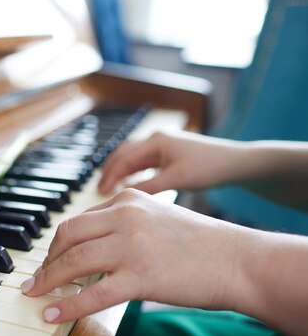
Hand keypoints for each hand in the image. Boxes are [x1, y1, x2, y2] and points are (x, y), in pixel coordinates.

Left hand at [21, 189, 253, 322]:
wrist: (237, 260)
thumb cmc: (199, 244)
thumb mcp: (156, 219)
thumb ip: (124, 226)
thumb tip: (92, 250)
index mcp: (127, 200)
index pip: (78, 221)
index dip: (58, 244)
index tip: (50, 260)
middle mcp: (125, 216)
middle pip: (67, 236)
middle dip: (46, 259)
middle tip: (36, 279)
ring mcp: (131, 246)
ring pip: (74, 262)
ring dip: (48, 280)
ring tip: (35, 294)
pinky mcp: (140, 276)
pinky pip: (93, 294)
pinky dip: (67, 305)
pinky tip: (51, 314)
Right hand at [98, 131, 246, 194]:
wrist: (236, 162)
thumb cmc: (209, 168)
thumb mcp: (176, 180)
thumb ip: (148, 187)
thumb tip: (122, 196)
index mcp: (156, 141)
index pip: (123, 159)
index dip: (109, 177)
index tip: (100, 194)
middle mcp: (156, 139)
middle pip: (122, 154)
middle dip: (109, 172)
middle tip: (99, 190)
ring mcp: (162, 144)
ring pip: (131, 156)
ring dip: (119, 171)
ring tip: (108, 188)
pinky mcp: (168, 152)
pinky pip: (143, 161)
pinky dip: (132, 171)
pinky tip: (128, 184)